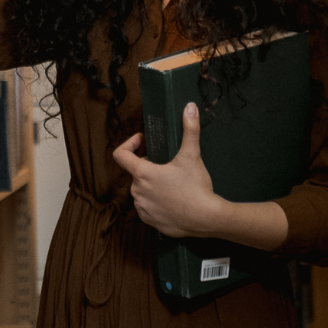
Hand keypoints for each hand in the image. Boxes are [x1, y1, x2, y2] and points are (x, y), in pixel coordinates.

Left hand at [112, 103, 223, 237]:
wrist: (206, 218)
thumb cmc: (196, 187)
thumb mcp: (192, 155)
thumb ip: (190, 129)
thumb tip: (190, 107)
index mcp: (142, 174)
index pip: (120, 155)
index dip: (129, 144)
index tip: (141, 141)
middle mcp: (137, 192)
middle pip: (135, 173)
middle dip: (147, 166)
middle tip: (165, 164)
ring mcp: (142, 208)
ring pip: (141, 190)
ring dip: (150, 184)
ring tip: (169, 183)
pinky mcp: (149, 221)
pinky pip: (146, 207)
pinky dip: (154, 201)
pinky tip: (170, 200)